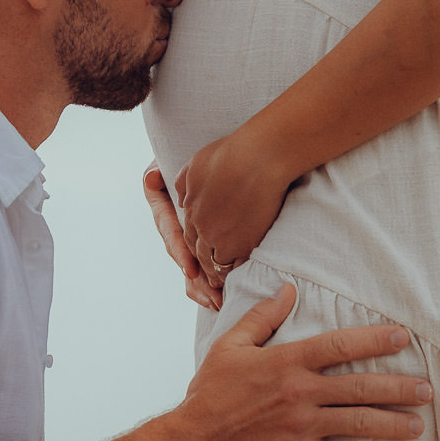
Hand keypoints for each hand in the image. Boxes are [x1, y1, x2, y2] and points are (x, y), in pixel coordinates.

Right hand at [142, 164, 218, 309]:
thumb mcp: (173, 160)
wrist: (220, 155)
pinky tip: (218, 298)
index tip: (191, 268)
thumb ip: (161, 172)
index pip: (169, 230)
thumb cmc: (192, 153)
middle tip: (213, 294)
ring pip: (190, 264)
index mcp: (162, 203)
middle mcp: (171, 221)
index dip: (179, 250)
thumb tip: (151, 179)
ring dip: (203, 286)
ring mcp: (186, 231)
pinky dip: (210, 280)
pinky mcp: (202, 239)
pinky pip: (202, 263)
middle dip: (196, 278)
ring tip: (218, 302)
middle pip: (180, 254)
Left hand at [175, 124, 291, 280]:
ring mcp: (223, 238)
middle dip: (202, 268)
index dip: (193, 248)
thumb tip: (181, 202)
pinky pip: (236, 267)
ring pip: (216, 265)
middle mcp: (203, 228)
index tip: (199, 256)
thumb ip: (185, 185)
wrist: (258, 156)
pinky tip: (240, 277)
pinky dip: (236, 273)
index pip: (188, 236)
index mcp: (191, 210)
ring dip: (217, 275)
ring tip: (220, 286)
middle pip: (199, 254)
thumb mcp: (196, 164)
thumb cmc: (229, 154)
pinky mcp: (245, 244)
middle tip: (208, 281)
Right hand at [181, 283, 431, 440]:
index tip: (403, 338)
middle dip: (398, 387)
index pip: (339, 345)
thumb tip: (288, 289)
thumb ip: (262, 318)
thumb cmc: (209, 394)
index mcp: (286, 361)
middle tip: (427, 390)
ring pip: (358, 423)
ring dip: (393, 424)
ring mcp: (301, 427)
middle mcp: (299, 392)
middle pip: (360, 386)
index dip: (374, 341)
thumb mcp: (230, 347)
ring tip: (419, 426)